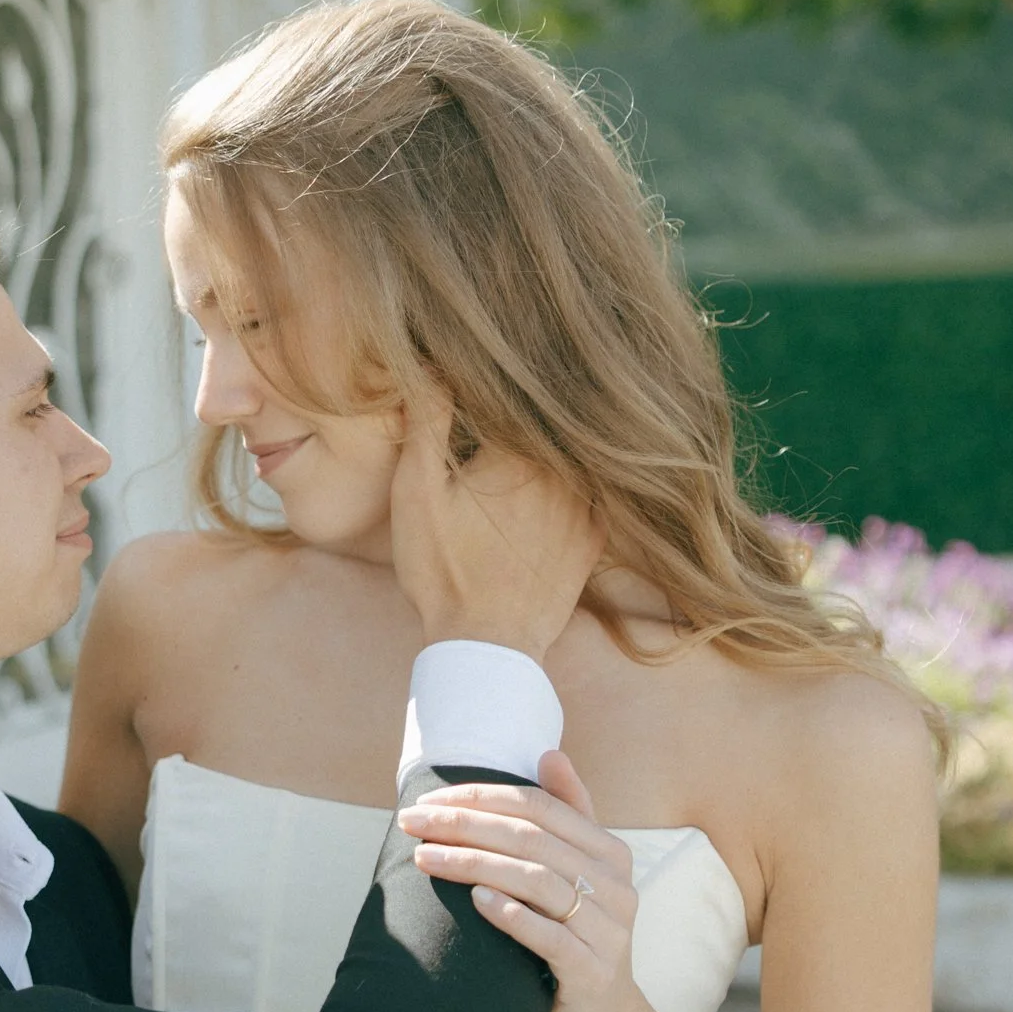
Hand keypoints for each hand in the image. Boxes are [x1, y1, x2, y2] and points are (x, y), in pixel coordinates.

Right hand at [387, 378, 597, 661]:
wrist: (488, 647)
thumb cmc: (443, 570)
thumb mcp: (417, 492)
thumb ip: (428, 422)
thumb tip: (433, 363)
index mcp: (520, 450)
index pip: (516, 392)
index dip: (496, 381)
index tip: (484, 369)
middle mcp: (565, 471)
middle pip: (552, 420)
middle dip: (531, 407)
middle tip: (511, 392)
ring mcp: (587, 506)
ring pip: (577, 453)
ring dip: (558, 441)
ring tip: (535, 433)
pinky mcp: (595, 538)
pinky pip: (596, 490)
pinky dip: (580, 478)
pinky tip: (560, 478)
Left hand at [398, 748, 646, 1011]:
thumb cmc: (577, 938)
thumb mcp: (578, 874)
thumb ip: (567, 816)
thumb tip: (549, 752)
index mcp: (610, 852)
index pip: (540, 807)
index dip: (482, 798)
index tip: (429, 800)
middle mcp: (616, 885)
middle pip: (532, 839)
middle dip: (465, 825)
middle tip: (412, 823)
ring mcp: (608, 931)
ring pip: (536, 881)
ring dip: (474, 864)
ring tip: (426, 859)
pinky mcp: (592, 972)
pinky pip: (551, 937)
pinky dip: (511, 915)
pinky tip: (476, 901)